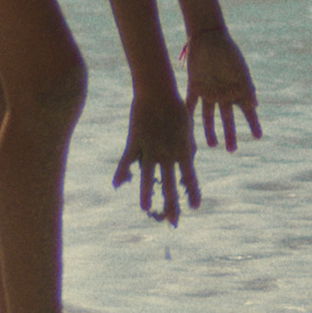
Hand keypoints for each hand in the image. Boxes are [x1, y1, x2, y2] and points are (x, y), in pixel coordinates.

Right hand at [112, 90, 199, 224]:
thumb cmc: (176, 108)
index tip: (195, 207)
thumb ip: (188, 146)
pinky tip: (116, 185)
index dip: (192, 193)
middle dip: (172, 204)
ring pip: (148, 177)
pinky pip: (126, 161)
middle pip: (170, 183)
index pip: (190, 177)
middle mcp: (168, 153)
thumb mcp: (187, 129)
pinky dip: (120, 173)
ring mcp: (151, 149)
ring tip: (147, 209)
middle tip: (173, 221)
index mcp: (184, 150)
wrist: (158, 91)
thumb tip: (191, 157)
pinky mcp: (135, 142)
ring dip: (148, 194)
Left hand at [187, 32, 261, 151]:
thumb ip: (246, 88)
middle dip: (229, 134)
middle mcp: (223, 94)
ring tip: (212, 145)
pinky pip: (190, 104)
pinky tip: (186, 128)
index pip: (247, 111)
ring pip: (209, 116)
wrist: (209, 38)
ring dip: (210, 131)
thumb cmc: (228, 53)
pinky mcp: (195, 87)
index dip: (253, 124)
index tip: (258, 137)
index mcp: (237, 90)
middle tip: (231, 150)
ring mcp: (209, 92)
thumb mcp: (240, 71)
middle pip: (227, 119)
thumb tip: (254, 105)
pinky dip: (188, 114)